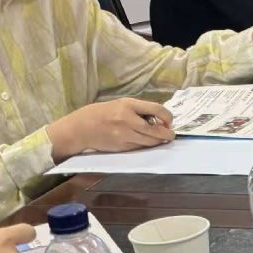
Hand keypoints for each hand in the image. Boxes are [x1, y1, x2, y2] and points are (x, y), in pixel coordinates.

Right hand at [49, 98, 173, 159]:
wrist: (81, 128)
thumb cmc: (102, 113)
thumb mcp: (120, 104)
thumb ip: (139, 110)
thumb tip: (159, 118)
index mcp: (128, 105)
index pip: (157, 109)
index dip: (168, 117)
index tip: (169, 121)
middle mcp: (127, 120)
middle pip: (156, 130)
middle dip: (167, 134)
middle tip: (171, 135)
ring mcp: (124, 135)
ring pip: (150, 141)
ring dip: (158, 141)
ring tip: (162, 139)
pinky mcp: (122, 147)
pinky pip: (140, 147)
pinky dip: (146, 145)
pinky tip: (147, 142)